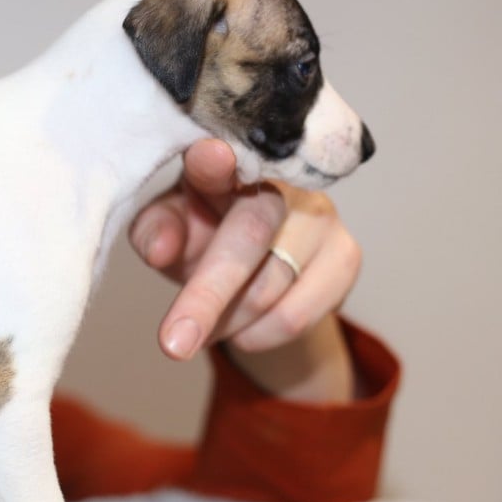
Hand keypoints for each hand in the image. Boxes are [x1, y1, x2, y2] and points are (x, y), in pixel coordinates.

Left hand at [128, 139, 361, 399]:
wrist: (255, 271)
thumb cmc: (201, 235)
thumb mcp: (168, 232)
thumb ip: (155, 232)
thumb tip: (161, 248)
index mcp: (228, 163)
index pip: (222, 158)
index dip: (214, 161)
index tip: (208, 159)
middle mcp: (283, 180)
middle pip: (249, 237)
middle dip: (206, 297)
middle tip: (173, 344)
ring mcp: (322, 214)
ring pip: (270, 289)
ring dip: (227, 323)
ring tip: (206, 325)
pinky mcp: (346, 254)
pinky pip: (296, 317)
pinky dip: (258, 336)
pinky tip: (243, 328)